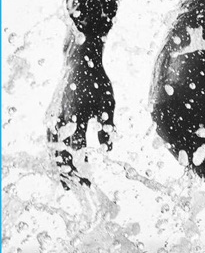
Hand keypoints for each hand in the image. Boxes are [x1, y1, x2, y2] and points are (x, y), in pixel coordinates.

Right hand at [46, 35, 114, 188]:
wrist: (78, 62)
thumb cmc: (98, 84)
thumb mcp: (107, 107)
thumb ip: (106, 129)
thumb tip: (107, 150)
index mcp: (74, 119)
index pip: (75, 154)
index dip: (80, 171)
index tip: (87, 185)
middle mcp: (58, 120)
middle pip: (59, 156)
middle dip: (68, 174)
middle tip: (77, 190)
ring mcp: (51, 118)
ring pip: (50, 150)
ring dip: (58, 167)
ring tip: (64, 183)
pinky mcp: (49, 115)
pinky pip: (49, 140)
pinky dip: (53, 154)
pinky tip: (58, 163)